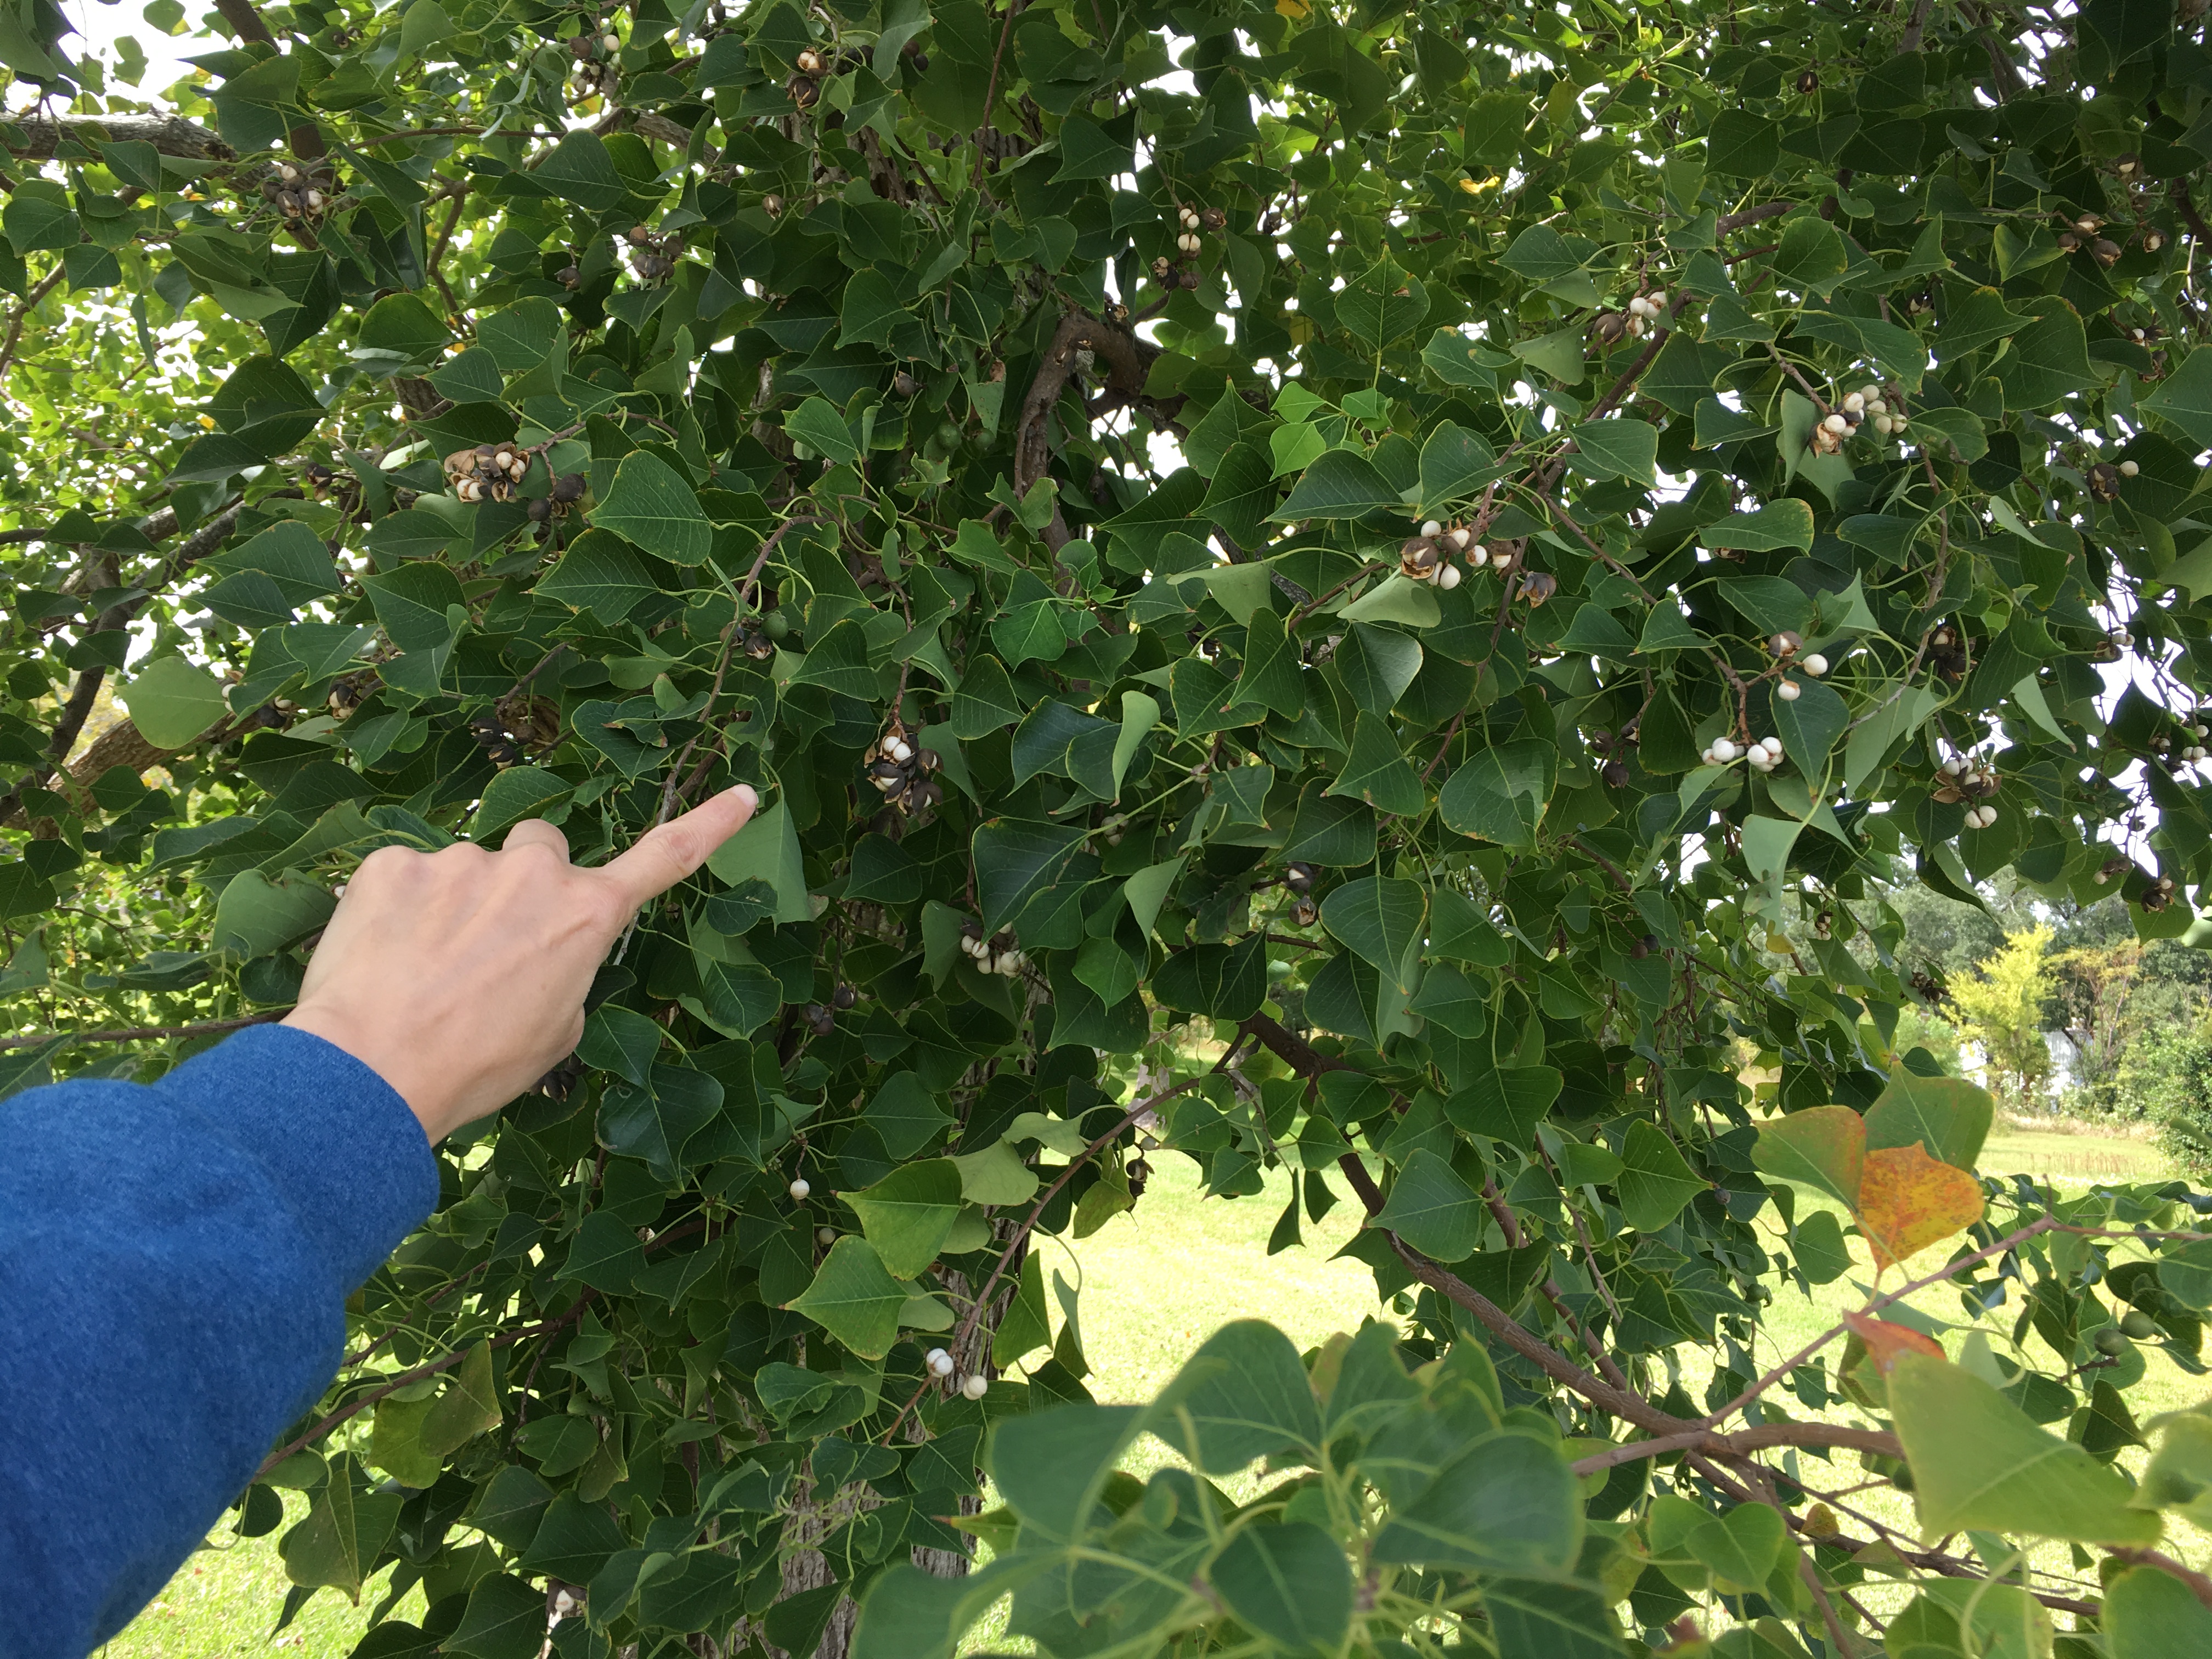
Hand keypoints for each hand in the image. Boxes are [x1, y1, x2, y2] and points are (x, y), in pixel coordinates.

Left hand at [283, 784, 758, 1142]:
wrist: (372, 1071)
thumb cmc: (474, 1066)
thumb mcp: (554, 1034)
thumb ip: (566, 974)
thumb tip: (543, 954)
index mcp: (588, 917)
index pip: (664, 859)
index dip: (709, 826)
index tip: (745, 795)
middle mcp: (532, 873)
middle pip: (540, 850)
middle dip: (522, 883)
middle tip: (489, 945)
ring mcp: (460, 861)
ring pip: (466, 869)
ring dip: (453, 907)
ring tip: (422, 971)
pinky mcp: (393, 863)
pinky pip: (403, 875)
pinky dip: (394, 910)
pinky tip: (381, 957)